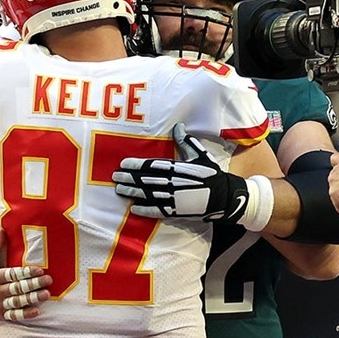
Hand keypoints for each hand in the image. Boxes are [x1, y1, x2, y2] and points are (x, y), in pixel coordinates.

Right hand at [0, 229, 52, 321]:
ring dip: (32, 298)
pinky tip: (36, 311)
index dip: (26, 272)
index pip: (12, 274)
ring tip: (46, 294)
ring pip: (17, 301)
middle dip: (34, 284)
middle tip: (48, 280)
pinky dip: (25, 314)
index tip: (39, 270)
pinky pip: (13, 316)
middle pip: (17, 287)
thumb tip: (2, 231)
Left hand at [114, 123, 249, 221]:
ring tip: (119, 190)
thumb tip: (178, 126)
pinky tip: (133, 208)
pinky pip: (157, 211)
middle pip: (145, 180)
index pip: (151, 165)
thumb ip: (186, 142)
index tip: (123, 163)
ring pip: (148, 194)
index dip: (136, 165)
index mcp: (177, 168)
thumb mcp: (200, 155)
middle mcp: (173, 183)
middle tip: (114, 177)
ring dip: (132, 192)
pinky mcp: (177, 211)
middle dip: (128, 178)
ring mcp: (174, 198)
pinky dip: (145, 210)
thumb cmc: (212, 174)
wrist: (224, 196)